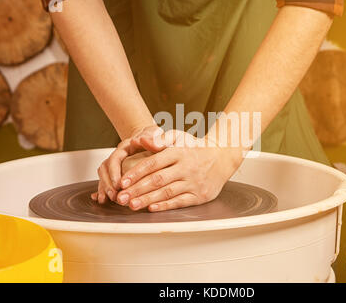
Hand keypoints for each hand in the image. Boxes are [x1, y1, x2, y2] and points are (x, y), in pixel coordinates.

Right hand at [91, 125, 162, 203]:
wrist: (152, 138)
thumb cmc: (155, 138)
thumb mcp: (157, 136)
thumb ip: (153, 138)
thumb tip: (141, 140)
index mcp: (125, 147)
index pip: (115, 159)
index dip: (115, 172)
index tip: (119, 184)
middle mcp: (118, 156)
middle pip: (105, 168)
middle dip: (108, 183)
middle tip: (114, 195)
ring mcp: (116, 164)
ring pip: (104, 175)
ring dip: (105, 188)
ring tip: (110, 199)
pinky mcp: (117, 173)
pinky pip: (106, 181)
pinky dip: (104, 190)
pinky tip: (104, 200)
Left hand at [115, 130, 242, 211]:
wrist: (223, 157)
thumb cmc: (196, 148)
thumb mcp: (180, 137)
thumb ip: (160, 139)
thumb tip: (142, 140)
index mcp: (179, 152)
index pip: (153, 163)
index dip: (136, 173)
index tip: (122, 182)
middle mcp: (186, 168)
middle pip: (158, 180)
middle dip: (137, 190)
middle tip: (121, 197)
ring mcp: (193, 182)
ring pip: (167, 192)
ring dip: (147, 199)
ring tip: (132, 205)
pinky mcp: (199, 195)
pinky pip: (180, 202)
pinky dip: (165, 206)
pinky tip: (152, 208)